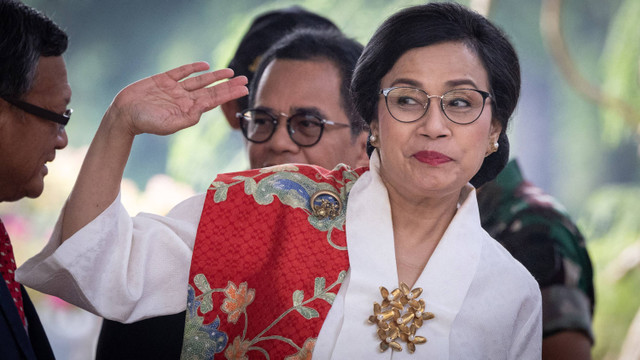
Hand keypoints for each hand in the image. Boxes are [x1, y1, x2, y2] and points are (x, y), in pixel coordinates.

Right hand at [106, 62, 247, 135]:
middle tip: (245, 79)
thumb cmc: (145, 122)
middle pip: (211, 90)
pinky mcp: (163, 80)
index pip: (214, 100)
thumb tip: (201, 111)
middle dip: (228, 85)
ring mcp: (175, 89)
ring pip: (200, 81)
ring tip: (230, 72)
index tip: (244, 89)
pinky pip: (181, 72)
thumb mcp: (168, 124)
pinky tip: (205, 65)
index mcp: (189, 110)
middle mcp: (185, 99)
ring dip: (215, 76)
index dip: (229, 94)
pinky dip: (193, 68)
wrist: (124, 114)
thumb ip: (186, 118)